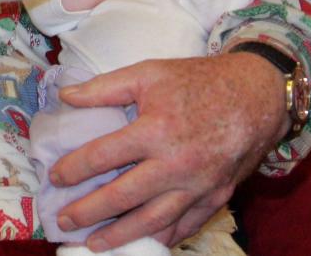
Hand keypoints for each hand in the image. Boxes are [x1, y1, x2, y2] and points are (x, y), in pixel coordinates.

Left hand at [49, 54, 286, 250]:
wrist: (255, 95)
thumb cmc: (198, 81)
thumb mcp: (149, 72)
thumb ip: (105, 87)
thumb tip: (65, 97)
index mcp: (156, 130)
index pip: (104, 156)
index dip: (75, 169)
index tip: (55, 178)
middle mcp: (176, 165)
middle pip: (123, 197)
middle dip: (89, 212)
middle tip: (64, 220)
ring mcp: (198, 186)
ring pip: (152, 221)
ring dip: (120, 236)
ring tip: (93, 244)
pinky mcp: (216, 198)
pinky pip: (184, 226)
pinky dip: (161, 238)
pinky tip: (141, 243)